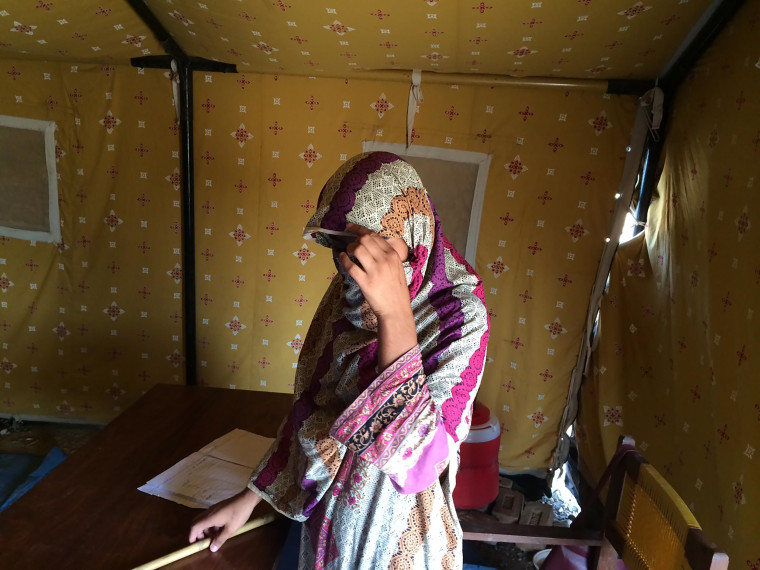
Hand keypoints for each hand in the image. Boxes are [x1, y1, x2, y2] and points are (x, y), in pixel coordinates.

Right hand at [188, 488, 261, 551]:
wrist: (247, 498)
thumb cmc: (238, 514)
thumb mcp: (230, 529)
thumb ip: (220, 539)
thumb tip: (212, 548)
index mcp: (210, 518)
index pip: (194, 527)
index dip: (192, 536)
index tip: (193, 544)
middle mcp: (209, 512)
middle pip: (197, 522)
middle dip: (198, 532)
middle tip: (204, 540)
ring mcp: (214, 508)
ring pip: (203, 519)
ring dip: (205, 529)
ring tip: (214, 536)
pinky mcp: (218, 507)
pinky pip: (210, 516)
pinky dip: (211, 524)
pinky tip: (220, 529)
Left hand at [339, 223, 416, 367]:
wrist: (396, 309)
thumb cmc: (396, 289)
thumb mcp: (397, 267)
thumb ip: (387, 255)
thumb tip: (371, 243)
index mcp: (393, 255)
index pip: (374, 236)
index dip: (359, 229)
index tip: (350, 227)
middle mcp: (384, 260)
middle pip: (364, 240)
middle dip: (354, 239)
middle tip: (351, 244)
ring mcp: (375, 271)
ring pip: (357, 249)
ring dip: (349, 248)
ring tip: (348, 252)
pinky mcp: (365, 282)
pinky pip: (350, 266)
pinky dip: (343, 260)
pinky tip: (342, 258)